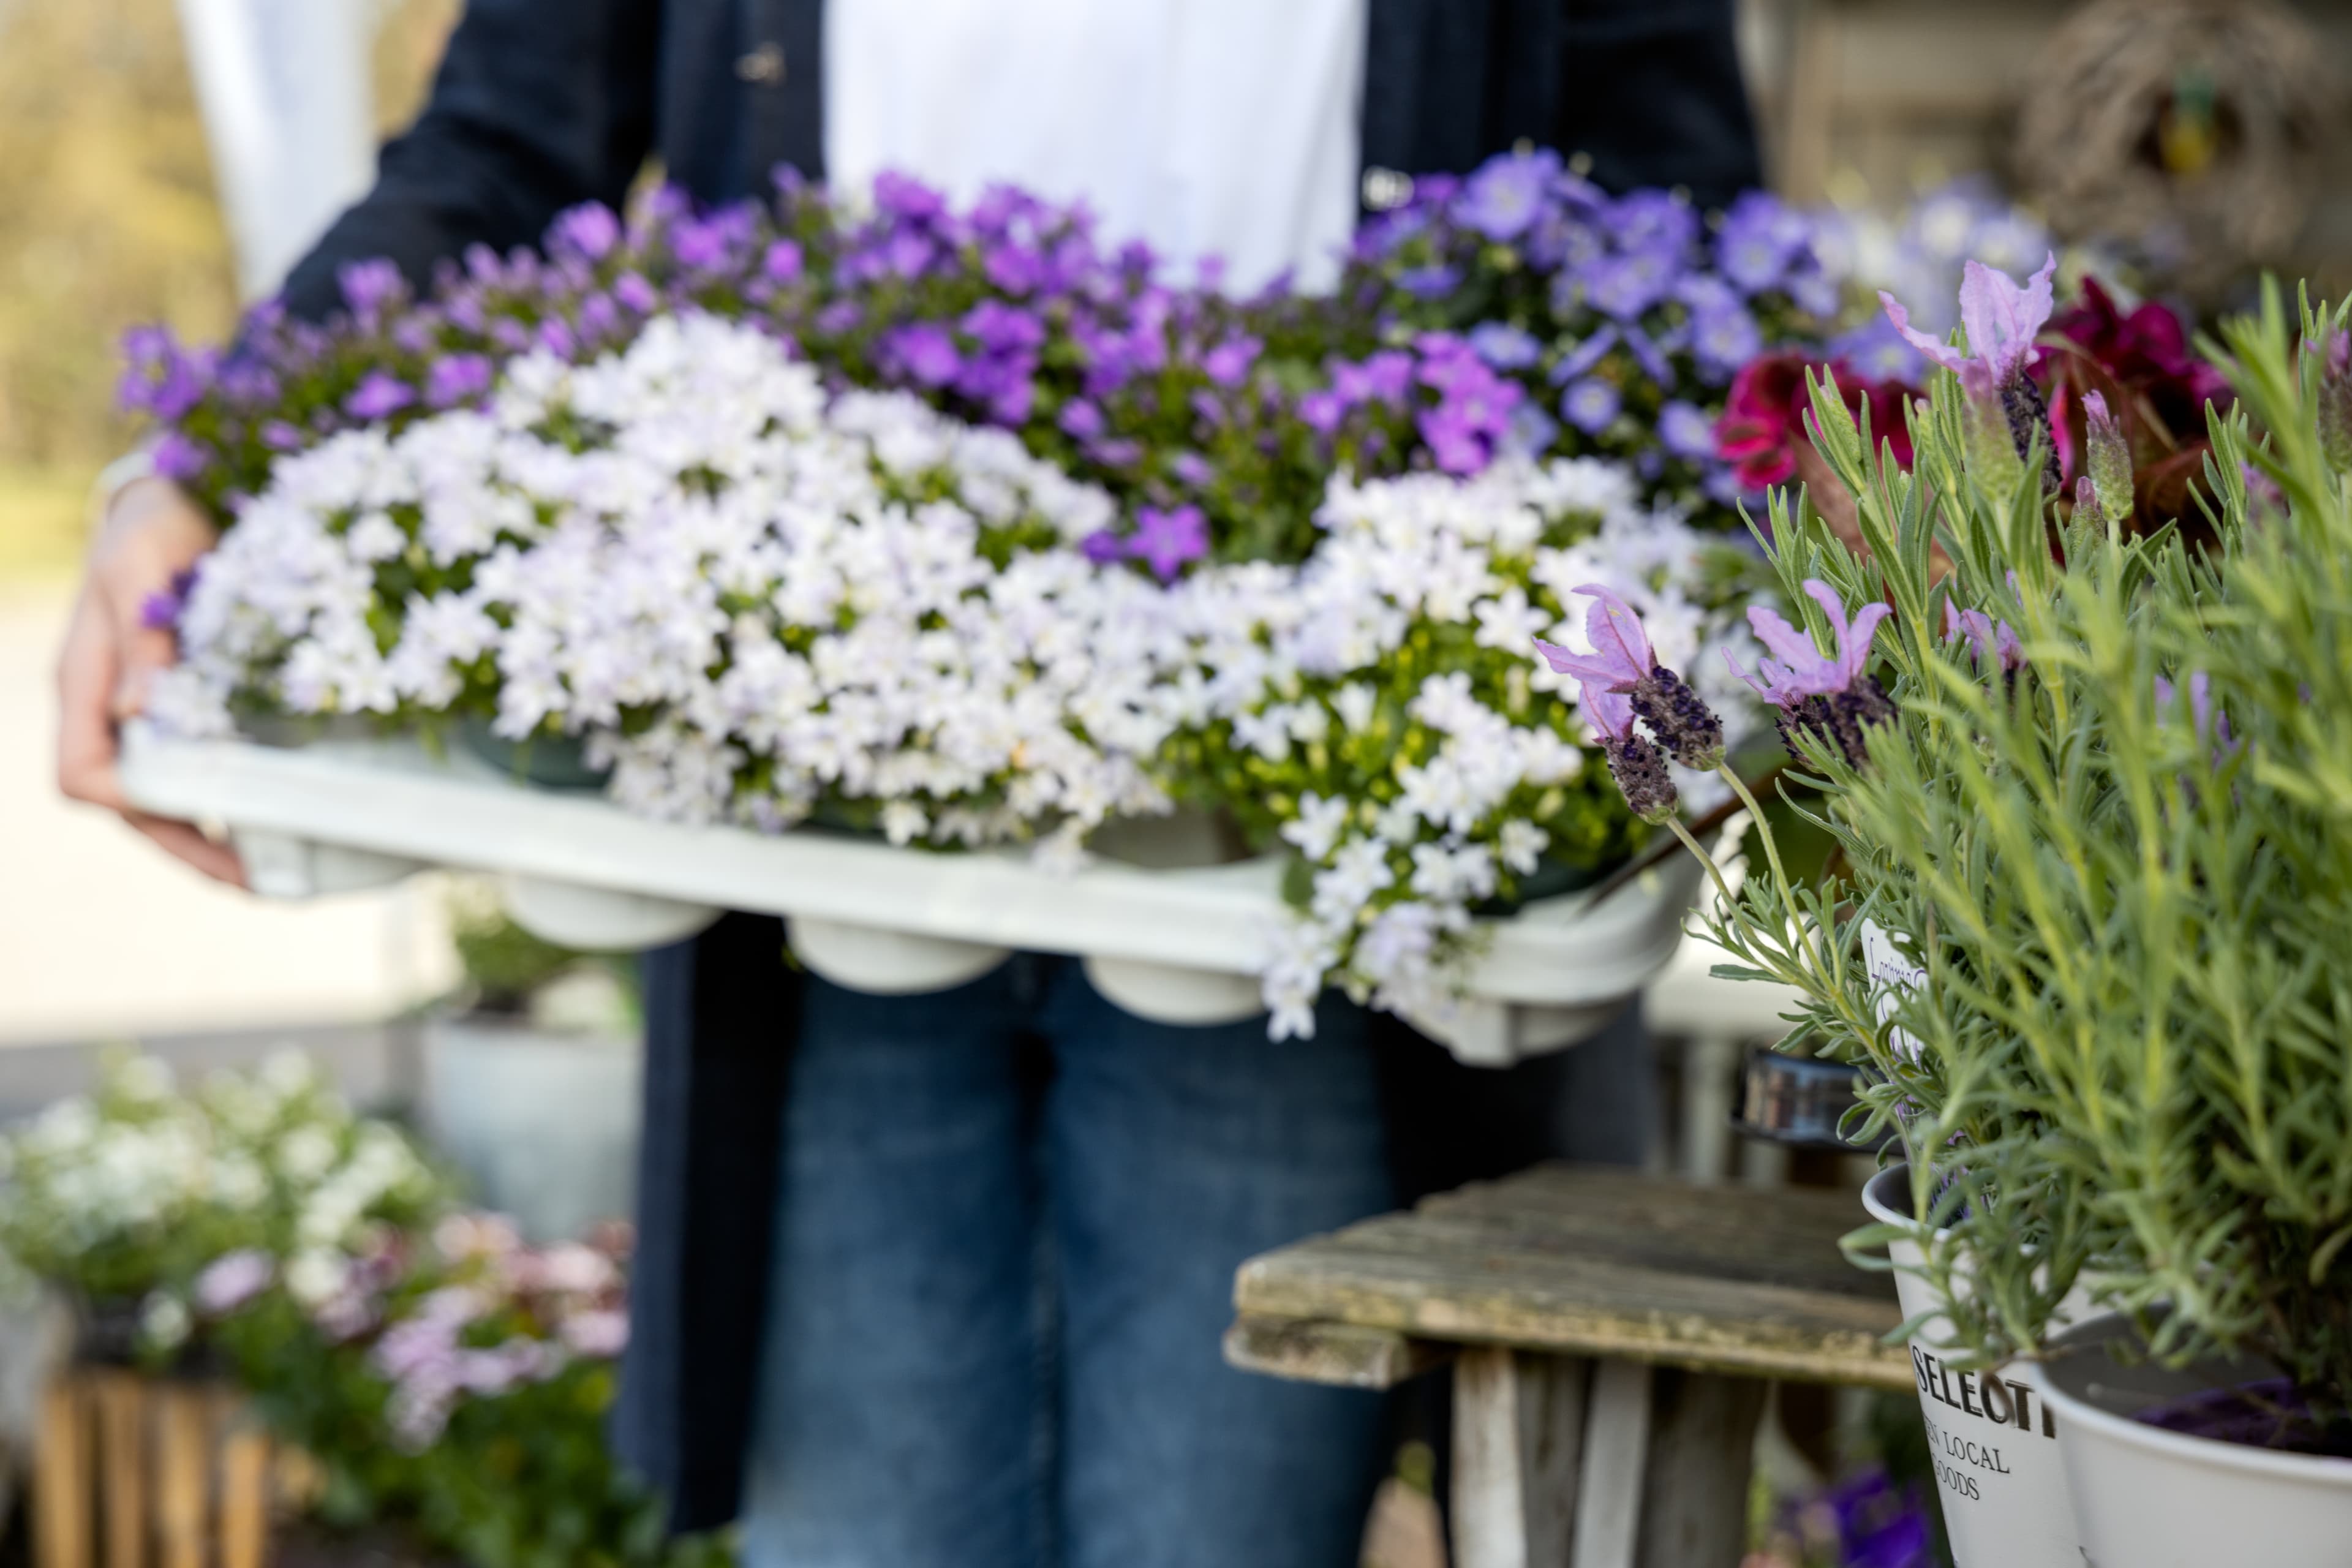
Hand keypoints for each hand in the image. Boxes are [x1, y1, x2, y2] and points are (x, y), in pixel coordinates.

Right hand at [54, 477, 245, 884]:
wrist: (168, 503)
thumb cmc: (149, 528)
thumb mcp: (141, 571)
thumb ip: (141, 639)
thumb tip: (138, 708)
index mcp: (86, 685)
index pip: (84, 774)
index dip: (130, 804)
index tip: (190, 820)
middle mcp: (107, 709)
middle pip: (130, 803)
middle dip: (186, 846)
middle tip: (254, 882)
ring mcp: (140, 710)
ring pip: (161, 795)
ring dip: (208, 836)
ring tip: (270, 872)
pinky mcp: (177, 703)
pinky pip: (190, 766)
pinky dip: (223, 799)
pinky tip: (267, 817)